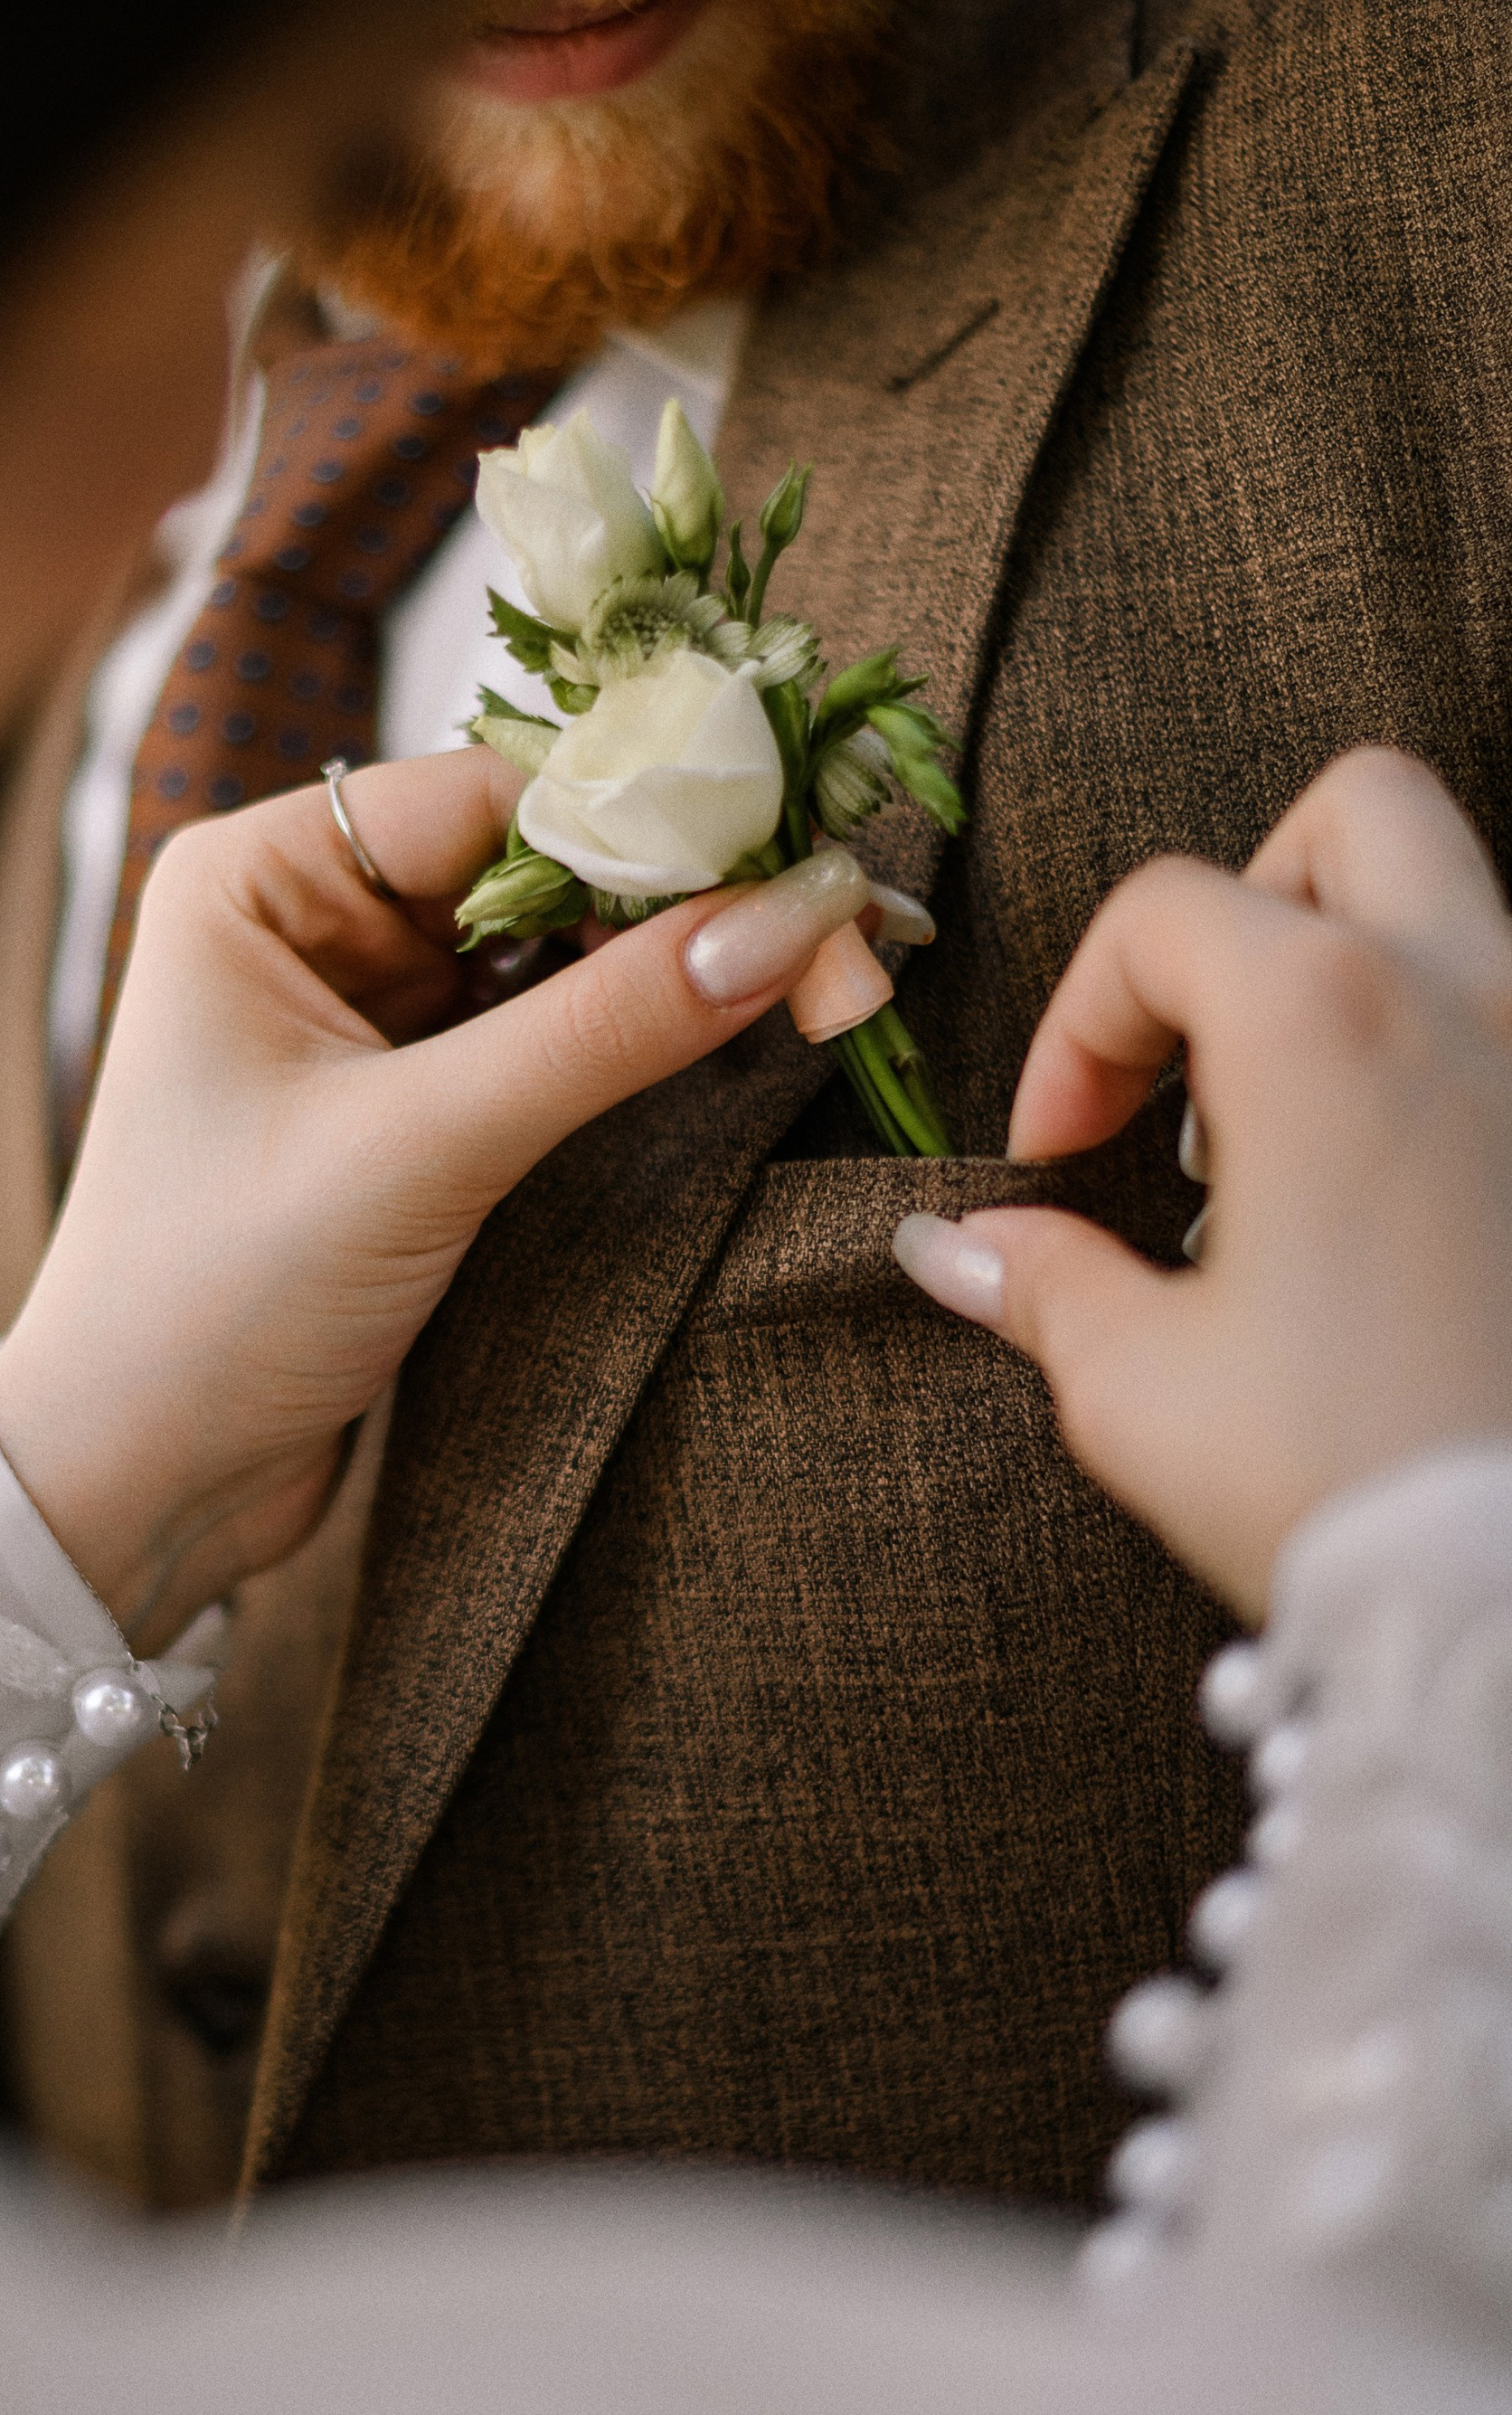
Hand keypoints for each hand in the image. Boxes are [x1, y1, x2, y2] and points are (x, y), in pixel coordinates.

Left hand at [0, 748, 872, 1642]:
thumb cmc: (210, 1302)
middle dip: (689, 901)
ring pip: (558, 950)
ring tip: (826, 992)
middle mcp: (304, 920)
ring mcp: (358, 1013)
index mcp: (255, 877)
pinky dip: (636, 1038)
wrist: (133, 1488)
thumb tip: (791, 923)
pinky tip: (734, 1041)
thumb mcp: (417, 1153)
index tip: (807, 872)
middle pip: (541, 861)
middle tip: (849, 950)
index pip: (495, 795)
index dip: (656, 826)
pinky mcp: (403, 1107)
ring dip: (676, 969)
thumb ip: (603, 1032)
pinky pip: (546, 1034)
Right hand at [893, 748, 1511, 1617]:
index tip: (1056, 1158)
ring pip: (1462, 905)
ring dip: (1357, 974)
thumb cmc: (1339, 1479)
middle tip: (1195, 1056)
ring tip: (1290, 1139)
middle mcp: (1470, 999)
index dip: (1075, 1029)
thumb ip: (1041, 1285)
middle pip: (1353, 817)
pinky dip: (1440, 1069)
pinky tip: (1389, 1204)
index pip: (1161, 917)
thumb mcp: (1140, 1387)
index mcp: (1325, 1020)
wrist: (1510, 1597)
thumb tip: (957, 1250)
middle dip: (1250, 903)